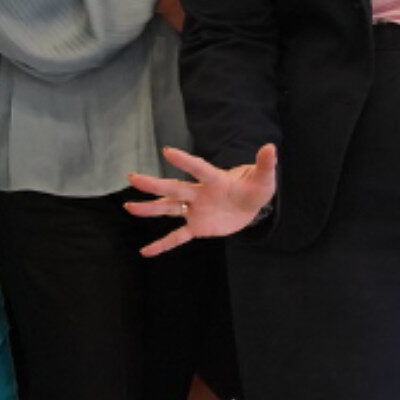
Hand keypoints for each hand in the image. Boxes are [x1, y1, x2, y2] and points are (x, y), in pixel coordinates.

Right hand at [126, 144, 278, 255]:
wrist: (251, 206)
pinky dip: (162, 245)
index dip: (185, 160)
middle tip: (132, 176)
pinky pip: (177, 237)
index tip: (167, 151)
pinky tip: (145, 252)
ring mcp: (196, 210)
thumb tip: (271, 147)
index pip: (199, 168)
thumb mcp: (263, 178)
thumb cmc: (255, 187)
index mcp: (216, 179)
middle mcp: (200, 193)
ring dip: (150, 208)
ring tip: (129, 206)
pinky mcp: (197, 227)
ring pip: (169, 209)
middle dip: (154, 184)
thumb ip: (265, 164)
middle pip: (175, 188)